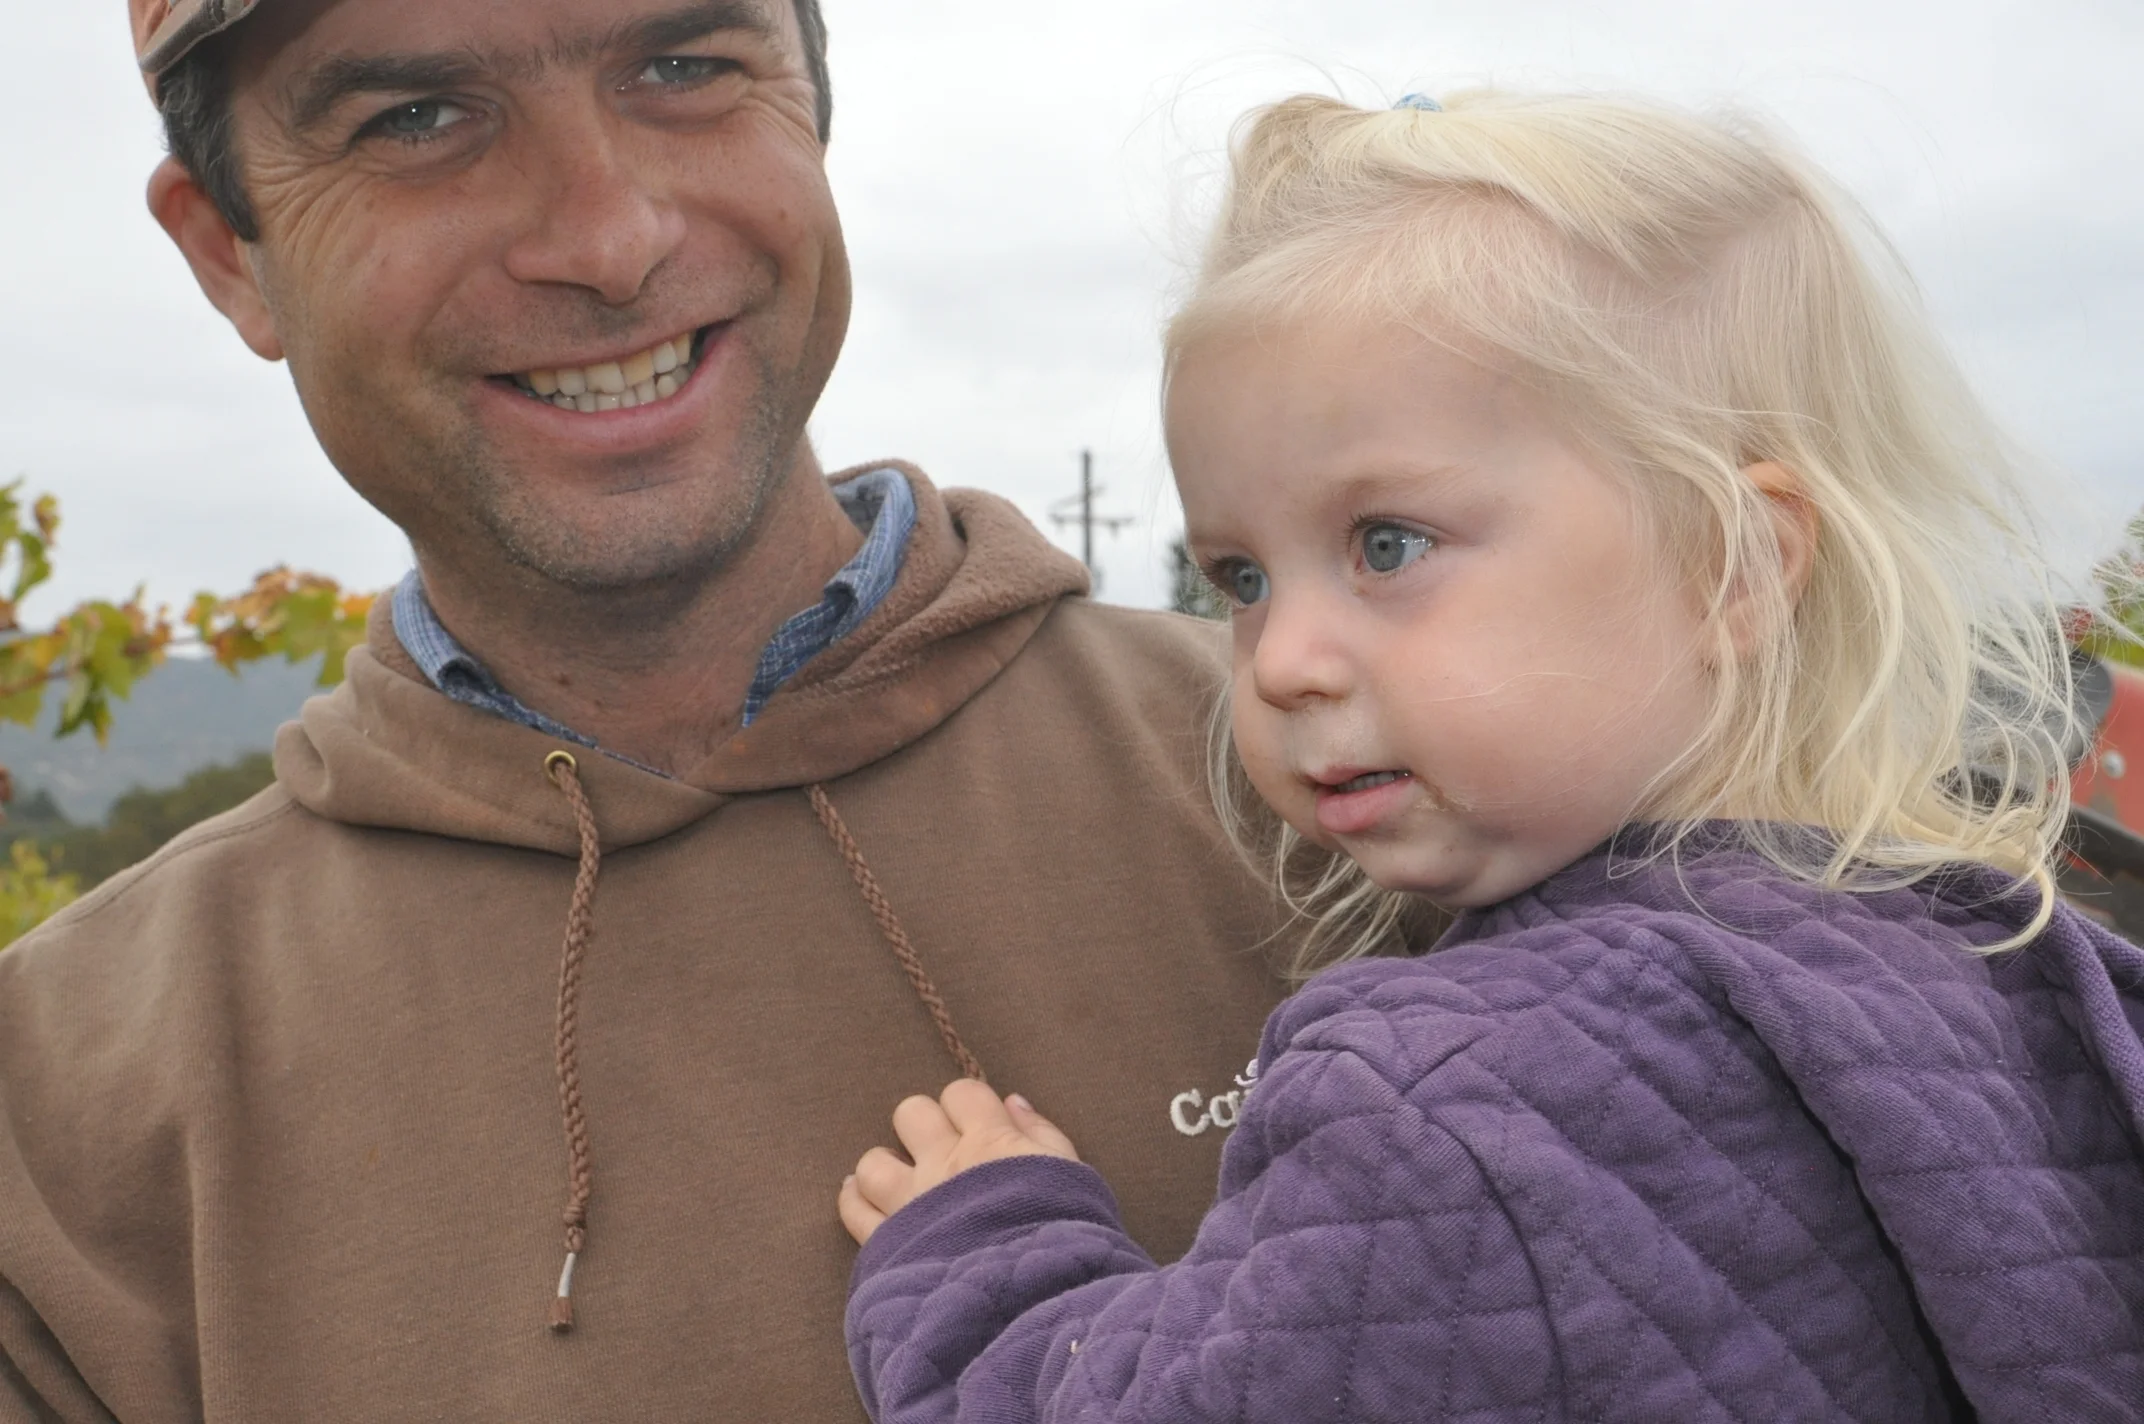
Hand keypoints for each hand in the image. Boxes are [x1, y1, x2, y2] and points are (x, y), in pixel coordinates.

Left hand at [839, 1080, 1080, 1244]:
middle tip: (942, 1153)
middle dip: (924, 1127)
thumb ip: (1041, 1134)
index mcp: (991, 1142)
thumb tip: (1013, 1102)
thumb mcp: (1071, 1177)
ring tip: (901, 1181)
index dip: (969, 1106)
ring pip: (872, 1162)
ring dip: (885, 1166)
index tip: (980, 1128)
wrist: (1034, 1305)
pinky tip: (863, 1198)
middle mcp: (944, 1165)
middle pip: (911, 1114)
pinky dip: (855, 1200)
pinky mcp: (888, 1246)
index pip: (961, 1093)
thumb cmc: (1066, 1240)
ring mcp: (911, 1205)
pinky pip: (854, 1210)